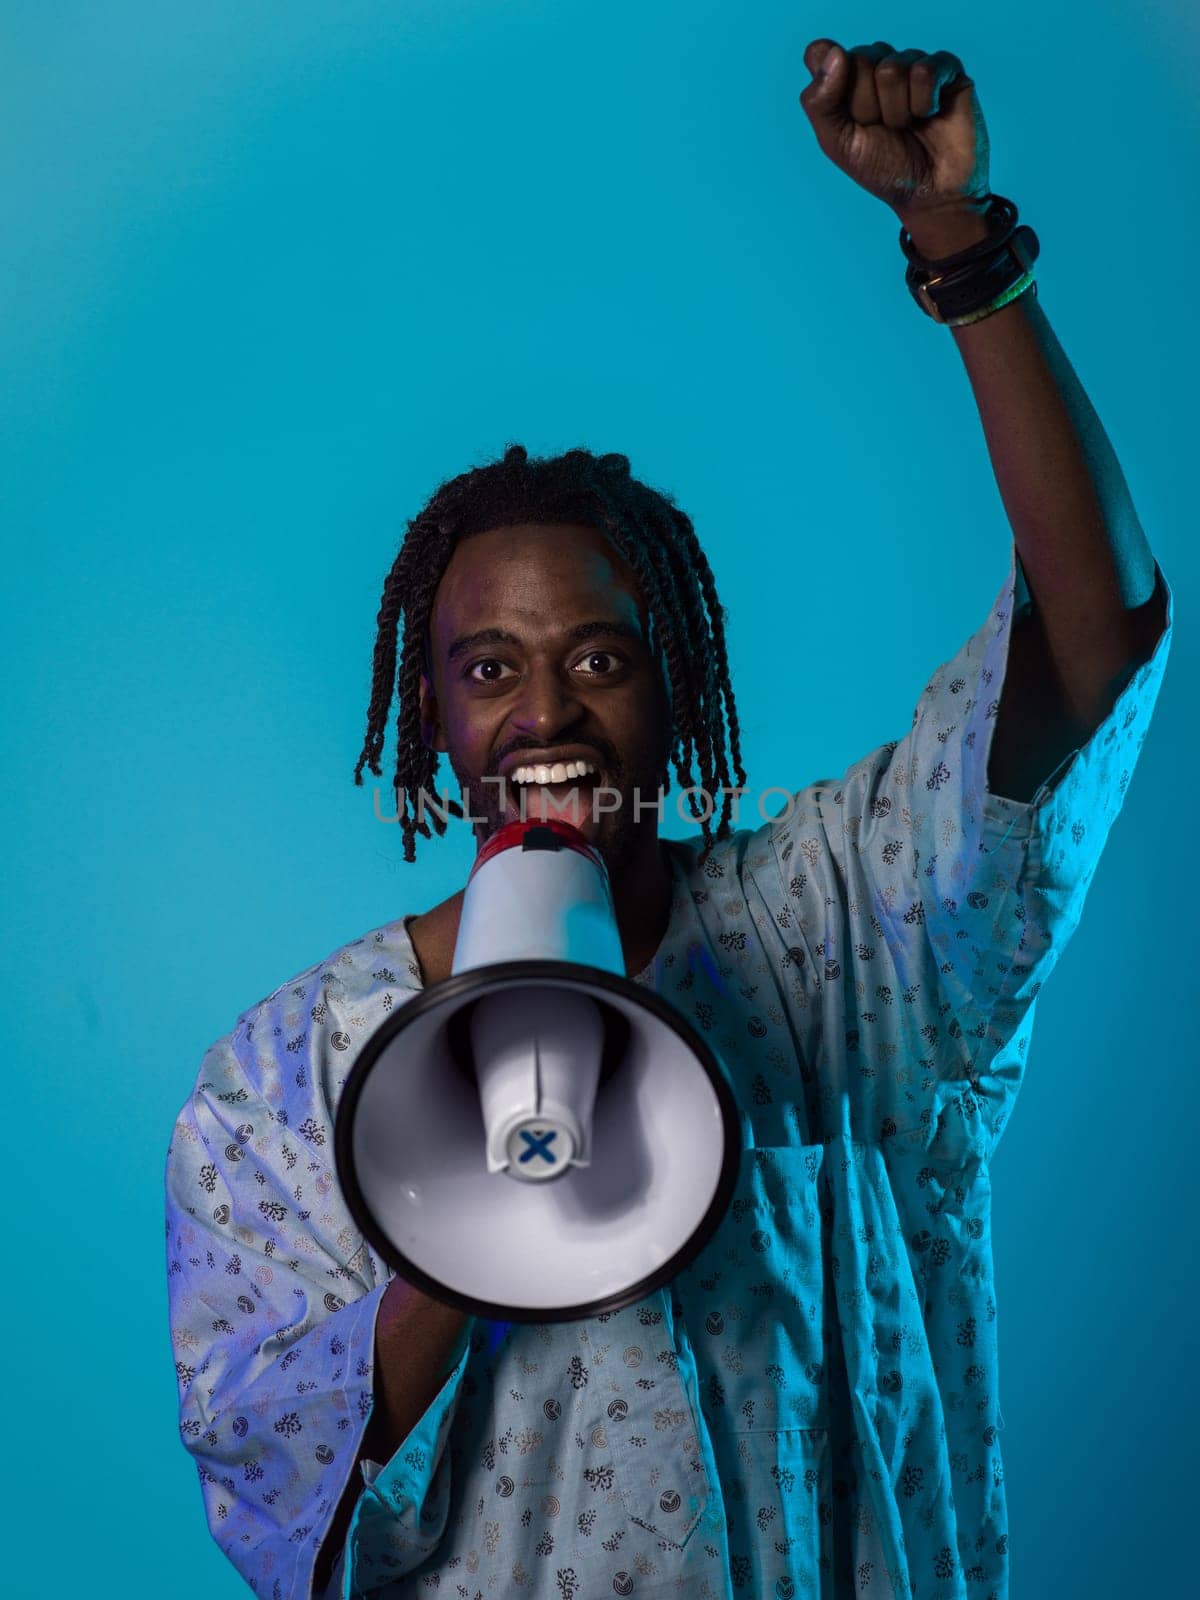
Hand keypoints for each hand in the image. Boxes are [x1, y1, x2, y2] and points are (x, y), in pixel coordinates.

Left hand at [798, 38, 990, 227]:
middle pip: (858, 59)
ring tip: (907, 126)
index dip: (832, 86)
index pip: (822, 53)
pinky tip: (929, 116)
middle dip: (867, 107)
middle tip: (883, 129)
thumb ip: (819, 102)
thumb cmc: (883, 169)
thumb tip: (836, 52)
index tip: (848, 117)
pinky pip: (925, 70)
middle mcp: (877, 63)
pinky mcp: (944, 67)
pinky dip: (923, 104)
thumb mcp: (837, 143)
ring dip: (897, 112)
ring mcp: (911, 62)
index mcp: (845, 77)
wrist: (930, 193)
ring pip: (891, 69)